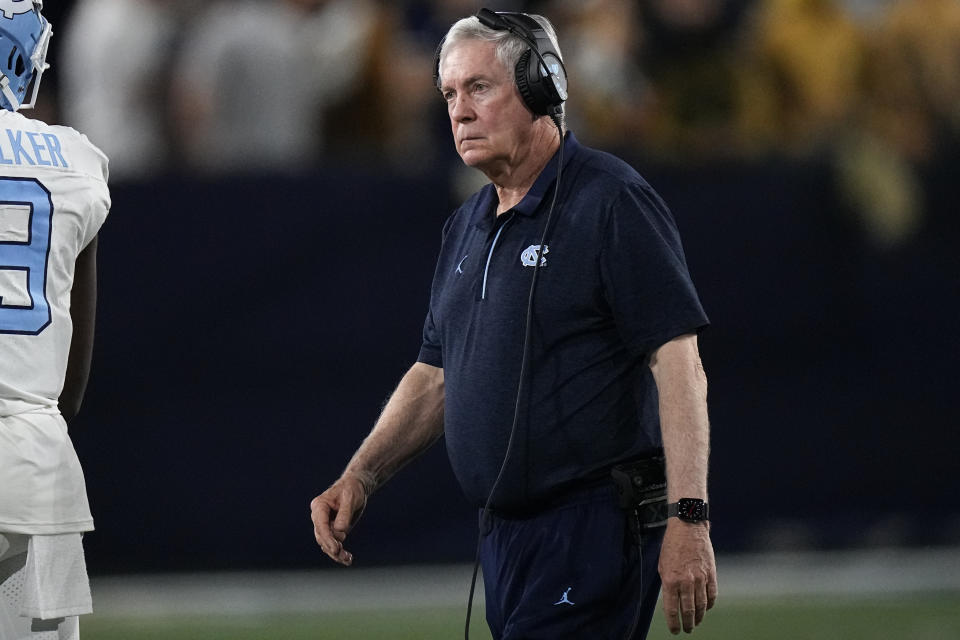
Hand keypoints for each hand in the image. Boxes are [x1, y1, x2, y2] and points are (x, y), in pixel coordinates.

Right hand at [310, 473, 368, 565]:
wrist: (356, 486)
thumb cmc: (352, 489)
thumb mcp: (350, 499)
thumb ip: (344, 514)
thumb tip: (340, 532)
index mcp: (319, 506)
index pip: (320, 525)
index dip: (327, 538)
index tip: (336, 549)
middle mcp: (318, 516)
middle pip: (321, 536)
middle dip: (331, 547)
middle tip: (343, 556)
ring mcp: (324, 524)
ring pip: (325, 543)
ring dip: (335, 553)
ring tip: (348, 559)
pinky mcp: (331, 530)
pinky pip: (332, 543)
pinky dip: (339, 552)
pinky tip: (347, 559)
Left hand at [658, 519, 717, 633]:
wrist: (687, 527)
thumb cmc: (671, 546)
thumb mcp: (662, 566)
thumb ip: (667, 585)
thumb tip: (671, 601)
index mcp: (670, 580)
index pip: (672, 610)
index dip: (673, 623)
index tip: (674, 630)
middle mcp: (685, 582)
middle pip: (688, 611)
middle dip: (687, 624)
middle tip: (687, 630)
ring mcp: (700, 578)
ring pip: (701, 605)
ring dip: (699, 617)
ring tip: (696, 623)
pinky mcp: (711, 574)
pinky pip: (712, 595)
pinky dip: (709, 604)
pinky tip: (706, 608)